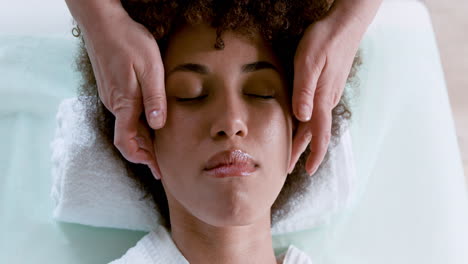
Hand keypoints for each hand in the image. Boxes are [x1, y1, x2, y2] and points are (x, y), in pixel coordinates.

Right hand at [80, 6, 164, 178]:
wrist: (103, 22)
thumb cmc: (128, 41)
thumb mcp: (149, 68)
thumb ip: (154, 98)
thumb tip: (158, 126)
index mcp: (124, 103)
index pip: (126, 142)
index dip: (142, 158)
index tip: (156, 170)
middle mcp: (115, 104)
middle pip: (129, 138)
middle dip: (146, 154)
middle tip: (162, 166)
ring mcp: (112, 97)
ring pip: (128, 127)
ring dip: (143, 141)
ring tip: (159, 150)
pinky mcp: (114, 89)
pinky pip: (127, 115)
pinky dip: (139, 126)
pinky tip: (151, 125)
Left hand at [287, 11, 364, 175]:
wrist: (346, 23)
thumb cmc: (326, 40)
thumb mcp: (309, 63)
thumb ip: (304, 91)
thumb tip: (302, 118)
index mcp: (323, 99)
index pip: (319, 134)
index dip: (314, 155)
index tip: (307, 171)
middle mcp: (328, 100)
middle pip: (316, 133)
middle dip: (303, 152)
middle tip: (289, 167)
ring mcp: (329, 93)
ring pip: (316, 123)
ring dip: (304, 139)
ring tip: (293, 151)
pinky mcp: (328, 85)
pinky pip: (318, 112)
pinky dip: (308, 125)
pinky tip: (302, 123)